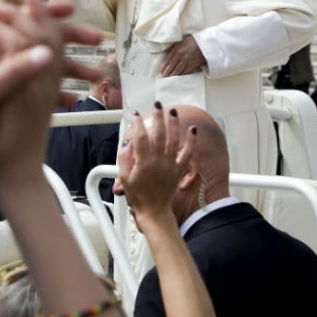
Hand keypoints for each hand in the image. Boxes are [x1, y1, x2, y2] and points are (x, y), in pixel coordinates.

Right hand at [0, 0, 100, 185]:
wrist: (20, 183)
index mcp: (24, 95)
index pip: (19, 49)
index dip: (2, 29)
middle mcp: (40, 89)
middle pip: (44, 42)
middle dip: (34, 16)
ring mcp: (45, 92)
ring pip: (52, 49)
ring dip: (45, 25)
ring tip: (36, 7)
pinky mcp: (44, 97)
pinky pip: (52, 62)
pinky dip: (45, 43)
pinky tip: (35, 36)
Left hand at [0, 0, 102, 104]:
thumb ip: (12, 70)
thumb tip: (45, 53)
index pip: (23, 20)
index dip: (45, 12)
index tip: (73, 10)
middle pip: (36, 37)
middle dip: (65, 36)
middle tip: (96, 39)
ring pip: (38, 63)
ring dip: (65, 65)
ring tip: (95, 74)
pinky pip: (31, 87)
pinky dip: (49, 90)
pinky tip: (69, 101)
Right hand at [117, 106, 196, 221]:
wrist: (154, 211)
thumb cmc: (138, 196)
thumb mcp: (124, 177)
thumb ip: (124, 158)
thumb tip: (128, 143)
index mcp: (143, 163)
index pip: (140, 137)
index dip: (137, 124)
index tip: (135, 115)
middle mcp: (158, 161)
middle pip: (159, 133)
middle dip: (158, 117)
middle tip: (156, 105)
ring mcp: (170, 165)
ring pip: (173, 139)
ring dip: (173, 124)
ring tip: (172, 112)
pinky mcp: (179, 169)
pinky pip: (187, 153)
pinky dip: (191, 141)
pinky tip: (192, 130)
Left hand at [159, 35, 206, 76]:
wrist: (206, 42)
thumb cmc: (194, 40)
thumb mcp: (182, 40)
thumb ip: (176, 47)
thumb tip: (168, 52)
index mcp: (177, 48)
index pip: (168, 59)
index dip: (163, 66)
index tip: (160, 71)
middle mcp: (181, 55)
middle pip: (171, 66)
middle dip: (166, 73)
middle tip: (163, 78)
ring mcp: (187, 60)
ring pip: (178, 70)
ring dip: (173, 75)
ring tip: (169, 80)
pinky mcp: (193, 64)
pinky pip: (186, 71)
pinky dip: (181, 75)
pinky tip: (178, 78)